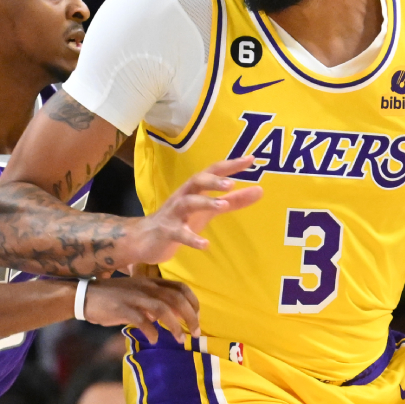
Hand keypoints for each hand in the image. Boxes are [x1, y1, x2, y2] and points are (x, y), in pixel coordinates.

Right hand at [82, 275, 200, 344]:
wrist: (85, 295)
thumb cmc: (112, 297)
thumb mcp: (136, 294)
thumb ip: (152, 303)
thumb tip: (169, 316)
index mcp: (150, 282)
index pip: (180, 287)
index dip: (193, 302)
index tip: (198, 316)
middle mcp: (145, 287)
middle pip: (176, 298)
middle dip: (190, 317)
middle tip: (196, 333)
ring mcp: (134, 297)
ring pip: (162, 308)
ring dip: (175, 326)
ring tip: (180, 340)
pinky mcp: (122, 308)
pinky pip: (142, 320)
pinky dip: (151, 331)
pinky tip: (154, 340)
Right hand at [130, 158, 262, 264]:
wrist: (144, 239)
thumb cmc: (181, 220)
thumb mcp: (208, 210)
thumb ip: (234, 201)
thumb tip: (260, 190)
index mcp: (195, 189)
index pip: (213, 171)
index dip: (231, 165)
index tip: (251, 159)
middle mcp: (184, 196)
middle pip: (197, 181)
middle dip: (213, 180)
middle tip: (232, 183)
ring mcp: (174, 214)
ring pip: (187, 203)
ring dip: (205, 202)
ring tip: (222, 206)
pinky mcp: (167, 232)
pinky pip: (179, 233)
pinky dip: (191, 238)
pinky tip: (205, 244)